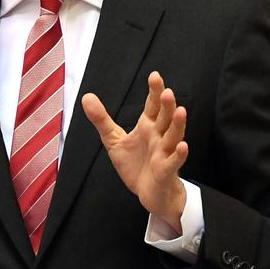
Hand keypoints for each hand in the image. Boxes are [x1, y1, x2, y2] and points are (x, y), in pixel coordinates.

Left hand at [81, 71, 188, 231]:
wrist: (148, 193)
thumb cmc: (135, 164)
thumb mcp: (114, 140)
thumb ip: (101, 119)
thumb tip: (86, 97)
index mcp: (148, 126)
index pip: (153, 105)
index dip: (155, 91)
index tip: (154, 76)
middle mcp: (159, 136)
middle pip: (165, 117)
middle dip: (167, 105)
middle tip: (167, 91)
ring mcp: (164, 153)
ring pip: (173, 136)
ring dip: (178, 124)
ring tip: (181, 111)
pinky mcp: (166, 170)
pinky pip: (174, 161)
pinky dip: (179, 154)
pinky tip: (182, 146)